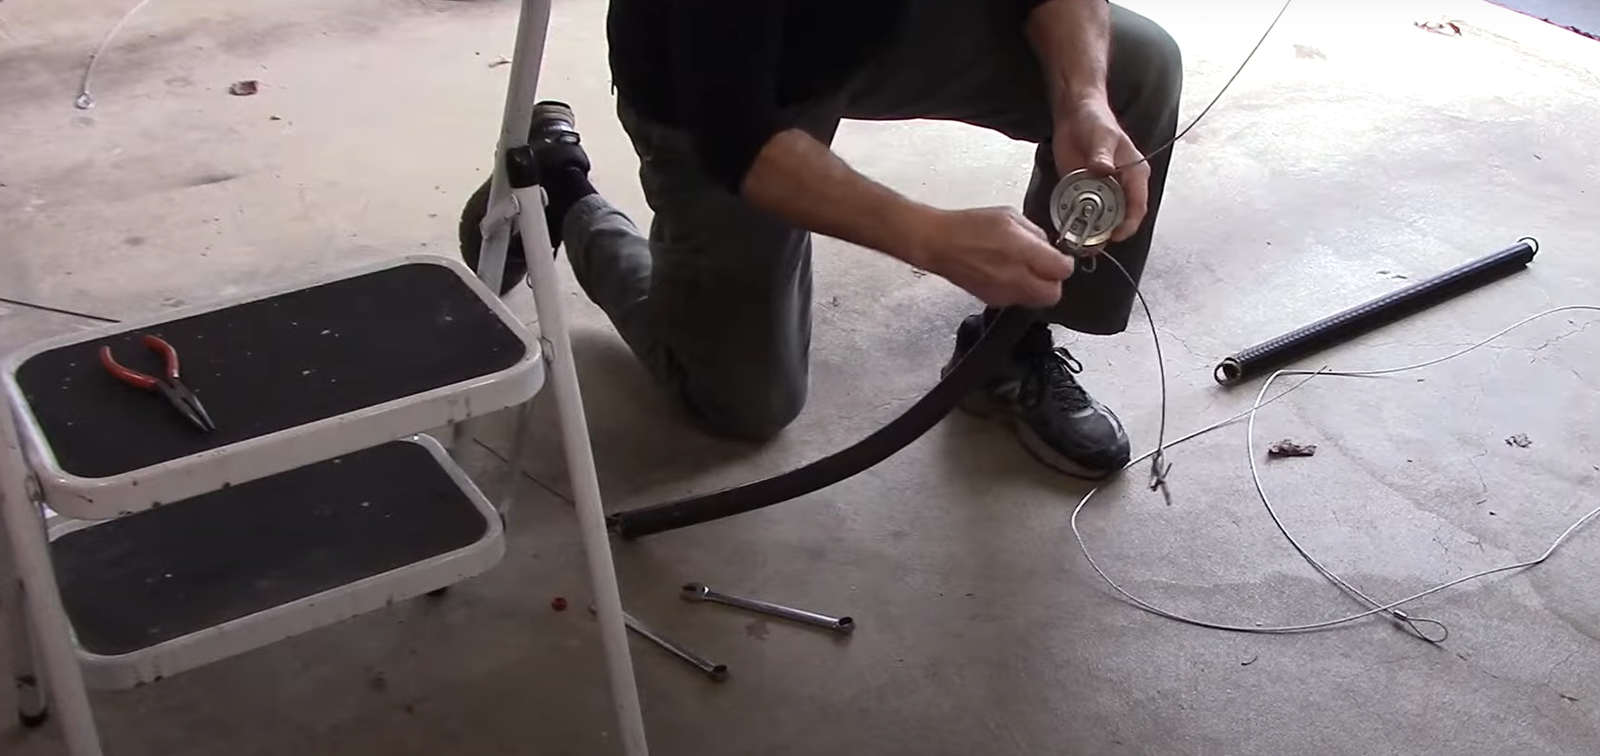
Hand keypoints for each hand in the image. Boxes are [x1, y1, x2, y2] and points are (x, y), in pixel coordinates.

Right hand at [901, 206, 1074, 307]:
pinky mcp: (992, 301)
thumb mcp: (1009, 216)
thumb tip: (1047, 247)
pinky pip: (1017, 300)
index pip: (1063, 270)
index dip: (1064, 262)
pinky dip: (1019, 290)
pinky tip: (1006, 273)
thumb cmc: (970, 226)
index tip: (1059, 256)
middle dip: (1053, 281)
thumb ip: (1035, 233)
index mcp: (1023, 253)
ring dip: (1036, 287)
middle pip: (1053, 294)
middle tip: (1045, 266)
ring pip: (1036, 301)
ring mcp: (1004, 294)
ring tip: (1023, 268)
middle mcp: (1016, 279)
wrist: (938, 244)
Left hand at [1052, 100, 1149, 242]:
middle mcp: (1121, 187)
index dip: (1128, 225)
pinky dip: (1078, 223)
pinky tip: (1068, 231)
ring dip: (1092, 233)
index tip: (1115, 235)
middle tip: (1092, 245)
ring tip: (1079, 244)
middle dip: (1108, 234)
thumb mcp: (1101, 136)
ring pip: (1102, 220)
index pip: (1138, 206)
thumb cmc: (1095, 121)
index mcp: (1135, 174)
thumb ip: (1102, 155)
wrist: (1075, 114)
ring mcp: (1102, 191)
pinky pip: (1084, 212)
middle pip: (1121, 219)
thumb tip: (1104, 170)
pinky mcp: (1084, 191)